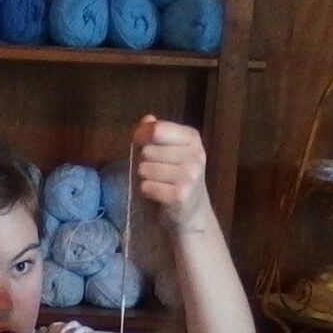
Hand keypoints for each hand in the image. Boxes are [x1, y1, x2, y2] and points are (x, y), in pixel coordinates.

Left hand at [131, 116, 212, 234]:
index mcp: (192, 138)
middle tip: (156, 172)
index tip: (138, 143)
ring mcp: (189, 175)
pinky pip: (147, 187)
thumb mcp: (169, 151)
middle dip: (144, 162)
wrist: (191, 213)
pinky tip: (158, 195)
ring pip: (145, 169)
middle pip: (148, 151)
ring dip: (144, 178)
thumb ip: (156, 133)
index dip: (141, 135)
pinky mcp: (180, 195)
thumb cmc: (176, 179)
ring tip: (158, 183)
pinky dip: (146, 192)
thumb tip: (146, 120)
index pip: (157, 129)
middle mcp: (195, 154)